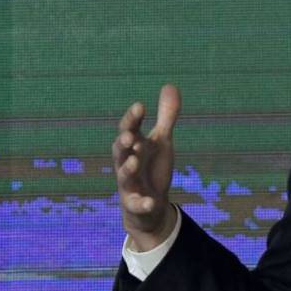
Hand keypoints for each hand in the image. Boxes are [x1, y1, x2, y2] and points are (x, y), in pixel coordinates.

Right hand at [113, 84, 179, 250]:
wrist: (149, 206)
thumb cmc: (151, 168)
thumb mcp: (161, 141)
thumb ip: (166, 116)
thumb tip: (170, 85)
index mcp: (134, 147)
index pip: (129, 130)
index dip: (133, 119)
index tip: (141, 106)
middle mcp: (127, 164)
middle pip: (120, 152)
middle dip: (123, 143)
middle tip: (129, 136)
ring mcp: (129, 185)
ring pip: (124, 177)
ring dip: (127, 168)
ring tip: (134, 160)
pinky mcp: (135, 205)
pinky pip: (137, 204)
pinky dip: (143, 203)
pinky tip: (151, 201)